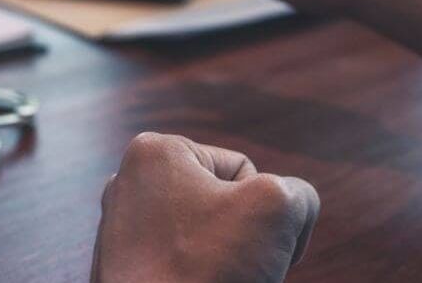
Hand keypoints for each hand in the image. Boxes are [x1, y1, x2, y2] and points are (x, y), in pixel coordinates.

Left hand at [92, 133, 319, 282]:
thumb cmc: (204, 269)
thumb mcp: (277, 209)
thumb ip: (299, 193)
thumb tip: (291, 214)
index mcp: (155, 152)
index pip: (245, 170)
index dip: (262, 211)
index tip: (242, 242)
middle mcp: (129, 183)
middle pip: (223, 204)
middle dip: (241, 238)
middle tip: (229, 267)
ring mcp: (122, 229)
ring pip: (207, 239)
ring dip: (226, 262)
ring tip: (213, 281)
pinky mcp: (127, 268)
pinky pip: (185, 266)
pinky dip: (203, 279)